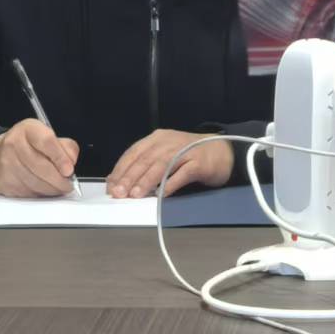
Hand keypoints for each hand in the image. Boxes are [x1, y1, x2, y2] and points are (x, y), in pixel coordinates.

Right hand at [0, 119, 78, 197]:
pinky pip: (26, 192)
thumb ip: (65, 146)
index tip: (69, 170)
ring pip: (35, 183)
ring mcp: (6, 163)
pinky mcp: (3, 182)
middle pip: (41, 166)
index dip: (60, 158)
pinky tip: (44, 190)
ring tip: (59, 188)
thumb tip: (71, 162)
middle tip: (68, 184)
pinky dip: (39, 194)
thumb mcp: (47, 136)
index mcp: (28, 129)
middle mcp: (14, 144)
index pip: (46, 141)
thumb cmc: (27, 146)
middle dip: (59, 180)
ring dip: (51, 189)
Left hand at [108, 129, 234, 197]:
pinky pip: (183, 173)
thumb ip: (144, 165)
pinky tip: (162, 195)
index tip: (111, 185)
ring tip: (136, 195)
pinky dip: (171, 184)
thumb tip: (119, 181)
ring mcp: (185, 150)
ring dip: (147, 181)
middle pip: (146, 159)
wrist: (223, 151)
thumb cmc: (189, 155)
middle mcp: (169, 142)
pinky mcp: (199, 162)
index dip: (121, 169)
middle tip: (119, 193)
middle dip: (130, 177)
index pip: (134, 152)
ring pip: (161, 165)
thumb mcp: (164, 155)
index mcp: (157, 138)